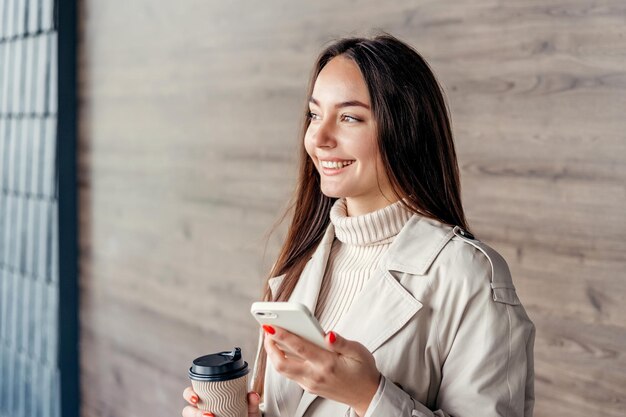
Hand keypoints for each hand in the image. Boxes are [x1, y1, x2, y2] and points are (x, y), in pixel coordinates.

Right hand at [182, 386, 261, 416]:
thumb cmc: (245, 411)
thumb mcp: (249, 406)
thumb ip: (251, 401)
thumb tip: (253, 395)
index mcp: (208, 396)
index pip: (191, 392)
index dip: (189, 394)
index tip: (196, 398)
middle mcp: (203, 407)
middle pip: (188, 409)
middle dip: (194, 413)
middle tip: (209, 415)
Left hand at [263, 326, 380, 416]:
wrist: (366, 395)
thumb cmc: (363, 371)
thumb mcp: (359, 352)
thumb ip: (342, 342)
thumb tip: (328, 334)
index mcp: (327, 364)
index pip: (299, 347)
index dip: (283, 335)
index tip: (271, 325)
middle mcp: (315, 375)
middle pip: (282, 363)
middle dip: (270, 346)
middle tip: (267, 330)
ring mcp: (310, 383)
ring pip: (283, 370)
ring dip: (273, 354)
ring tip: (271, 337)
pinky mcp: (308, 387)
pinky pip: (290, 374)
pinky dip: (282, 360)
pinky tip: (282, 349)